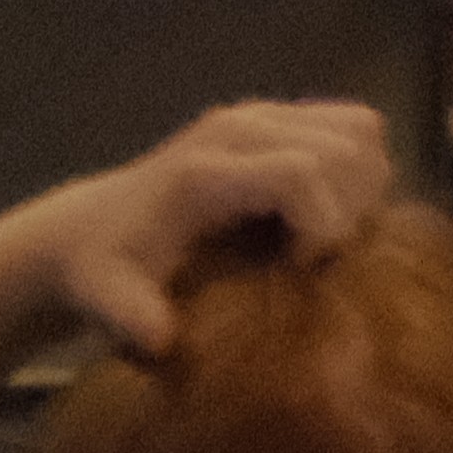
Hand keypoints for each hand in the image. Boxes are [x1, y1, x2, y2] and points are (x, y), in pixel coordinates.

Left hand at [52, 99, 392, 352]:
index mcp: (205, 170)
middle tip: (318, 260)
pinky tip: (325, 214)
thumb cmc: (106, 271)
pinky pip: (355, 127)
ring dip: (363, 190)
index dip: (324, 226)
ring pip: (361, 132)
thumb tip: (163, 338)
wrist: (90, 227)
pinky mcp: (276, 115)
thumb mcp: (109, 299)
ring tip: (325, 237)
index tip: (302, 271)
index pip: (303, 173)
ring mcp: (260, 113)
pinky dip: (360, 170)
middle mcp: (238, 127)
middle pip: (345, 149)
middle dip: (351, 212)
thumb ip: (132, 317)